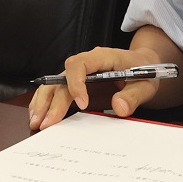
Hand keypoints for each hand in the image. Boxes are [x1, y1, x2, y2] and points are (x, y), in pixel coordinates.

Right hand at [28, 47, 165, 131]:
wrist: (144, 65)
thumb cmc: (145, 71)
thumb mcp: (147, 83)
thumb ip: (134, 95)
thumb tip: (119, 108)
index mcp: (101, 57)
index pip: (79, 64)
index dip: (76, 83)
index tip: (82, 104)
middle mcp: (85, 64)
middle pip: (61, 79)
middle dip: (52, 101)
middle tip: (46, 124)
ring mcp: (78, 74)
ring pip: (54, 84)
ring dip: (43, 103)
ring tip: (36, 122)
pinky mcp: (76, 84)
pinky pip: (57, 91)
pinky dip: (46, 103)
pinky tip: (39, 117)